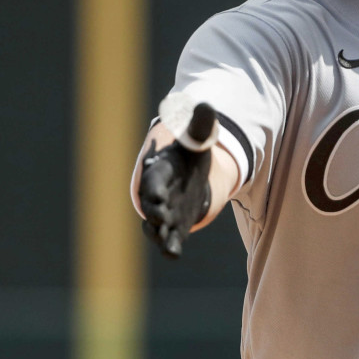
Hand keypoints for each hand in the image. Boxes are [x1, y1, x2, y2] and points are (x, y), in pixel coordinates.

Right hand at [138, 102, 217, 257]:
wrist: (188, 177)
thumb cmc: (187, 157)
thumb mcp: (196, 141)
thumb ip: (200, 127)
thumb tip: (206, 105)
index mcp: (159, 171)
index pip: (153, 180)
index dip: (152, 187)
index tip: (155, 195)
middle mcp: (157, 194)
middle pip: (152, 205)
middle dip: (155, 211)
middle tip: (160, 217)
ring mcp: (165, 213)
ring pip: (156, 226)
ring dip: (161, 233)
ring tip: (166, 241)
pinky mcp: (175, 227)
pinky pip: (170, 240)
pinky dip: (170, 247)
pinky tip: (173, 253)